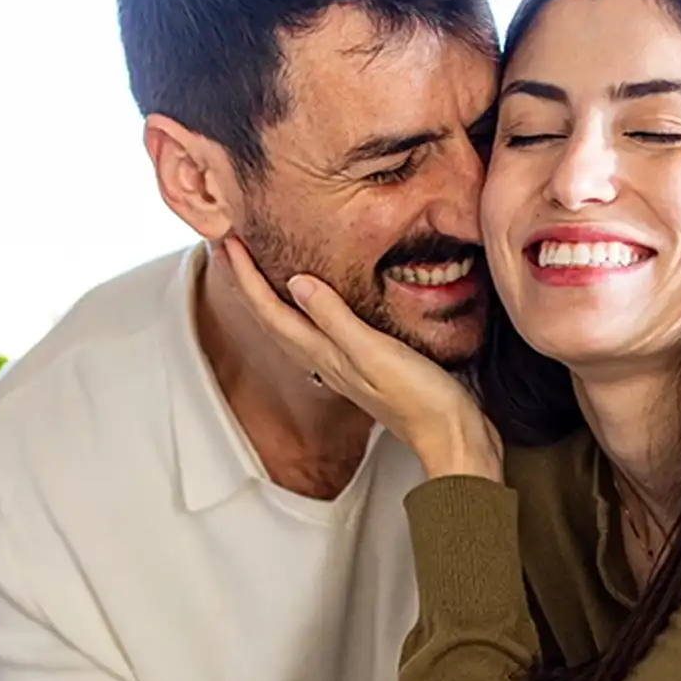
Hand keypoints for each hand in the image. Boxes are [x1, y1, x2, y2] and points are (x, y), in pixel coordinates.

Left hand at [222, 236, 501, 480]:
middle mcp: (328, 361)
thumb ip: (337, 318)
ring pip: (291, 326)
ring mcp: (345, 366)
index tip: (228, 242)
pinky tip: (314, 304)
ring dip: (269, 297)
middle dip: (247, 284)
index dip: (246, 277)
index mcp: (326, 355)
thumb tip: (295, 283)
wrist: (452, 438)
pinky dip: (303, 310)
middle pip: (272, 319)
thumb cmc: (421, 401)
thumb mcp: (376, 352)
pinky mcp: (365, 366)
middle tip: (228, 248)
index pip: (271, 312)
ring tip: (256, 269)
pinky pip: (318, 331)